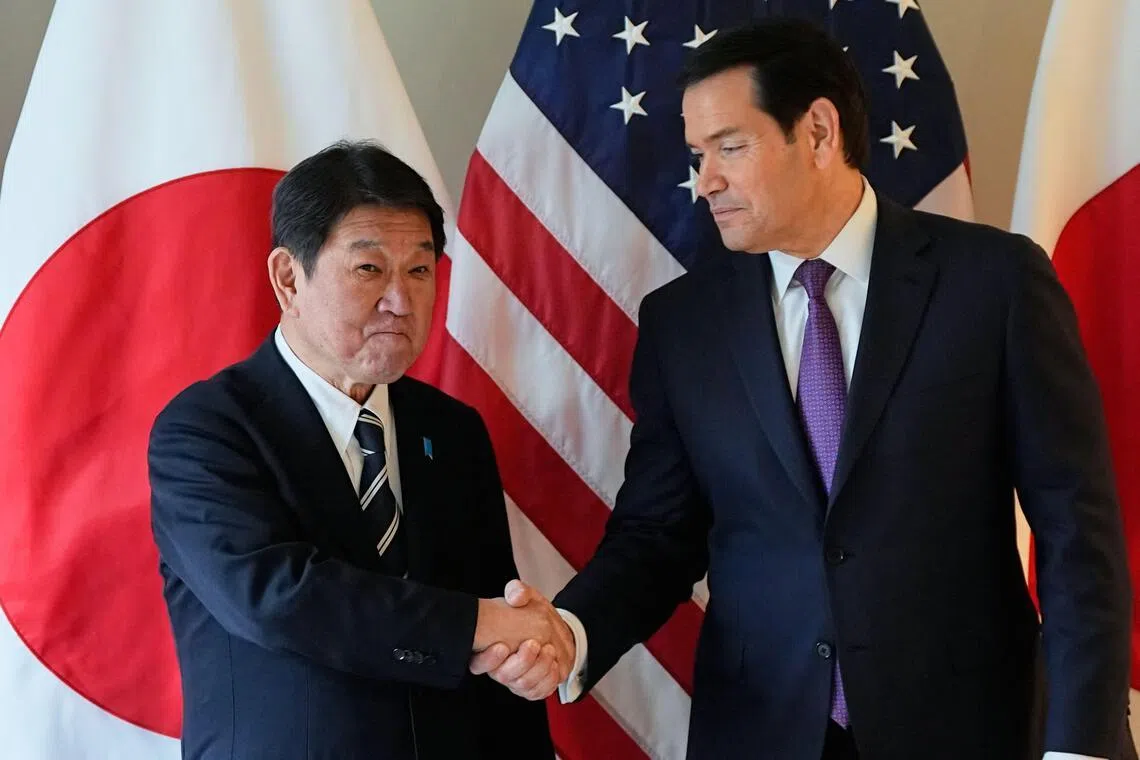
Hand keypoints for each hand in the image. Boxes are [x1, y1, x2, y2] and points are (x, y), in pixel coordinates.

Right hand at [469, 580, 574, 699]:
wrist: (552, 629)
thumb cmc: (532, 614)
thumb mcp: (526, 597)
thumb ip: (518, 591)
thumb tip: (515, 596)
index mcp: (489, 649)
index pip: (477, 663)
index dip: (488, 659)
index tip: (502, 646)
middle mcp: (499, 668)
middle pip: (503, 676)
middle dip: (521, 661)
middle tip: (533, 644)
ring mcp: (515, 681)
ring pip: (522, 685)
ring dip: (538, 668)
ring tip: (549, 650)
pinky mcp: (532, 689)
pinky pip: (538, 692)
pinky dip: (548, 680)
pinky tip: (555, 665)